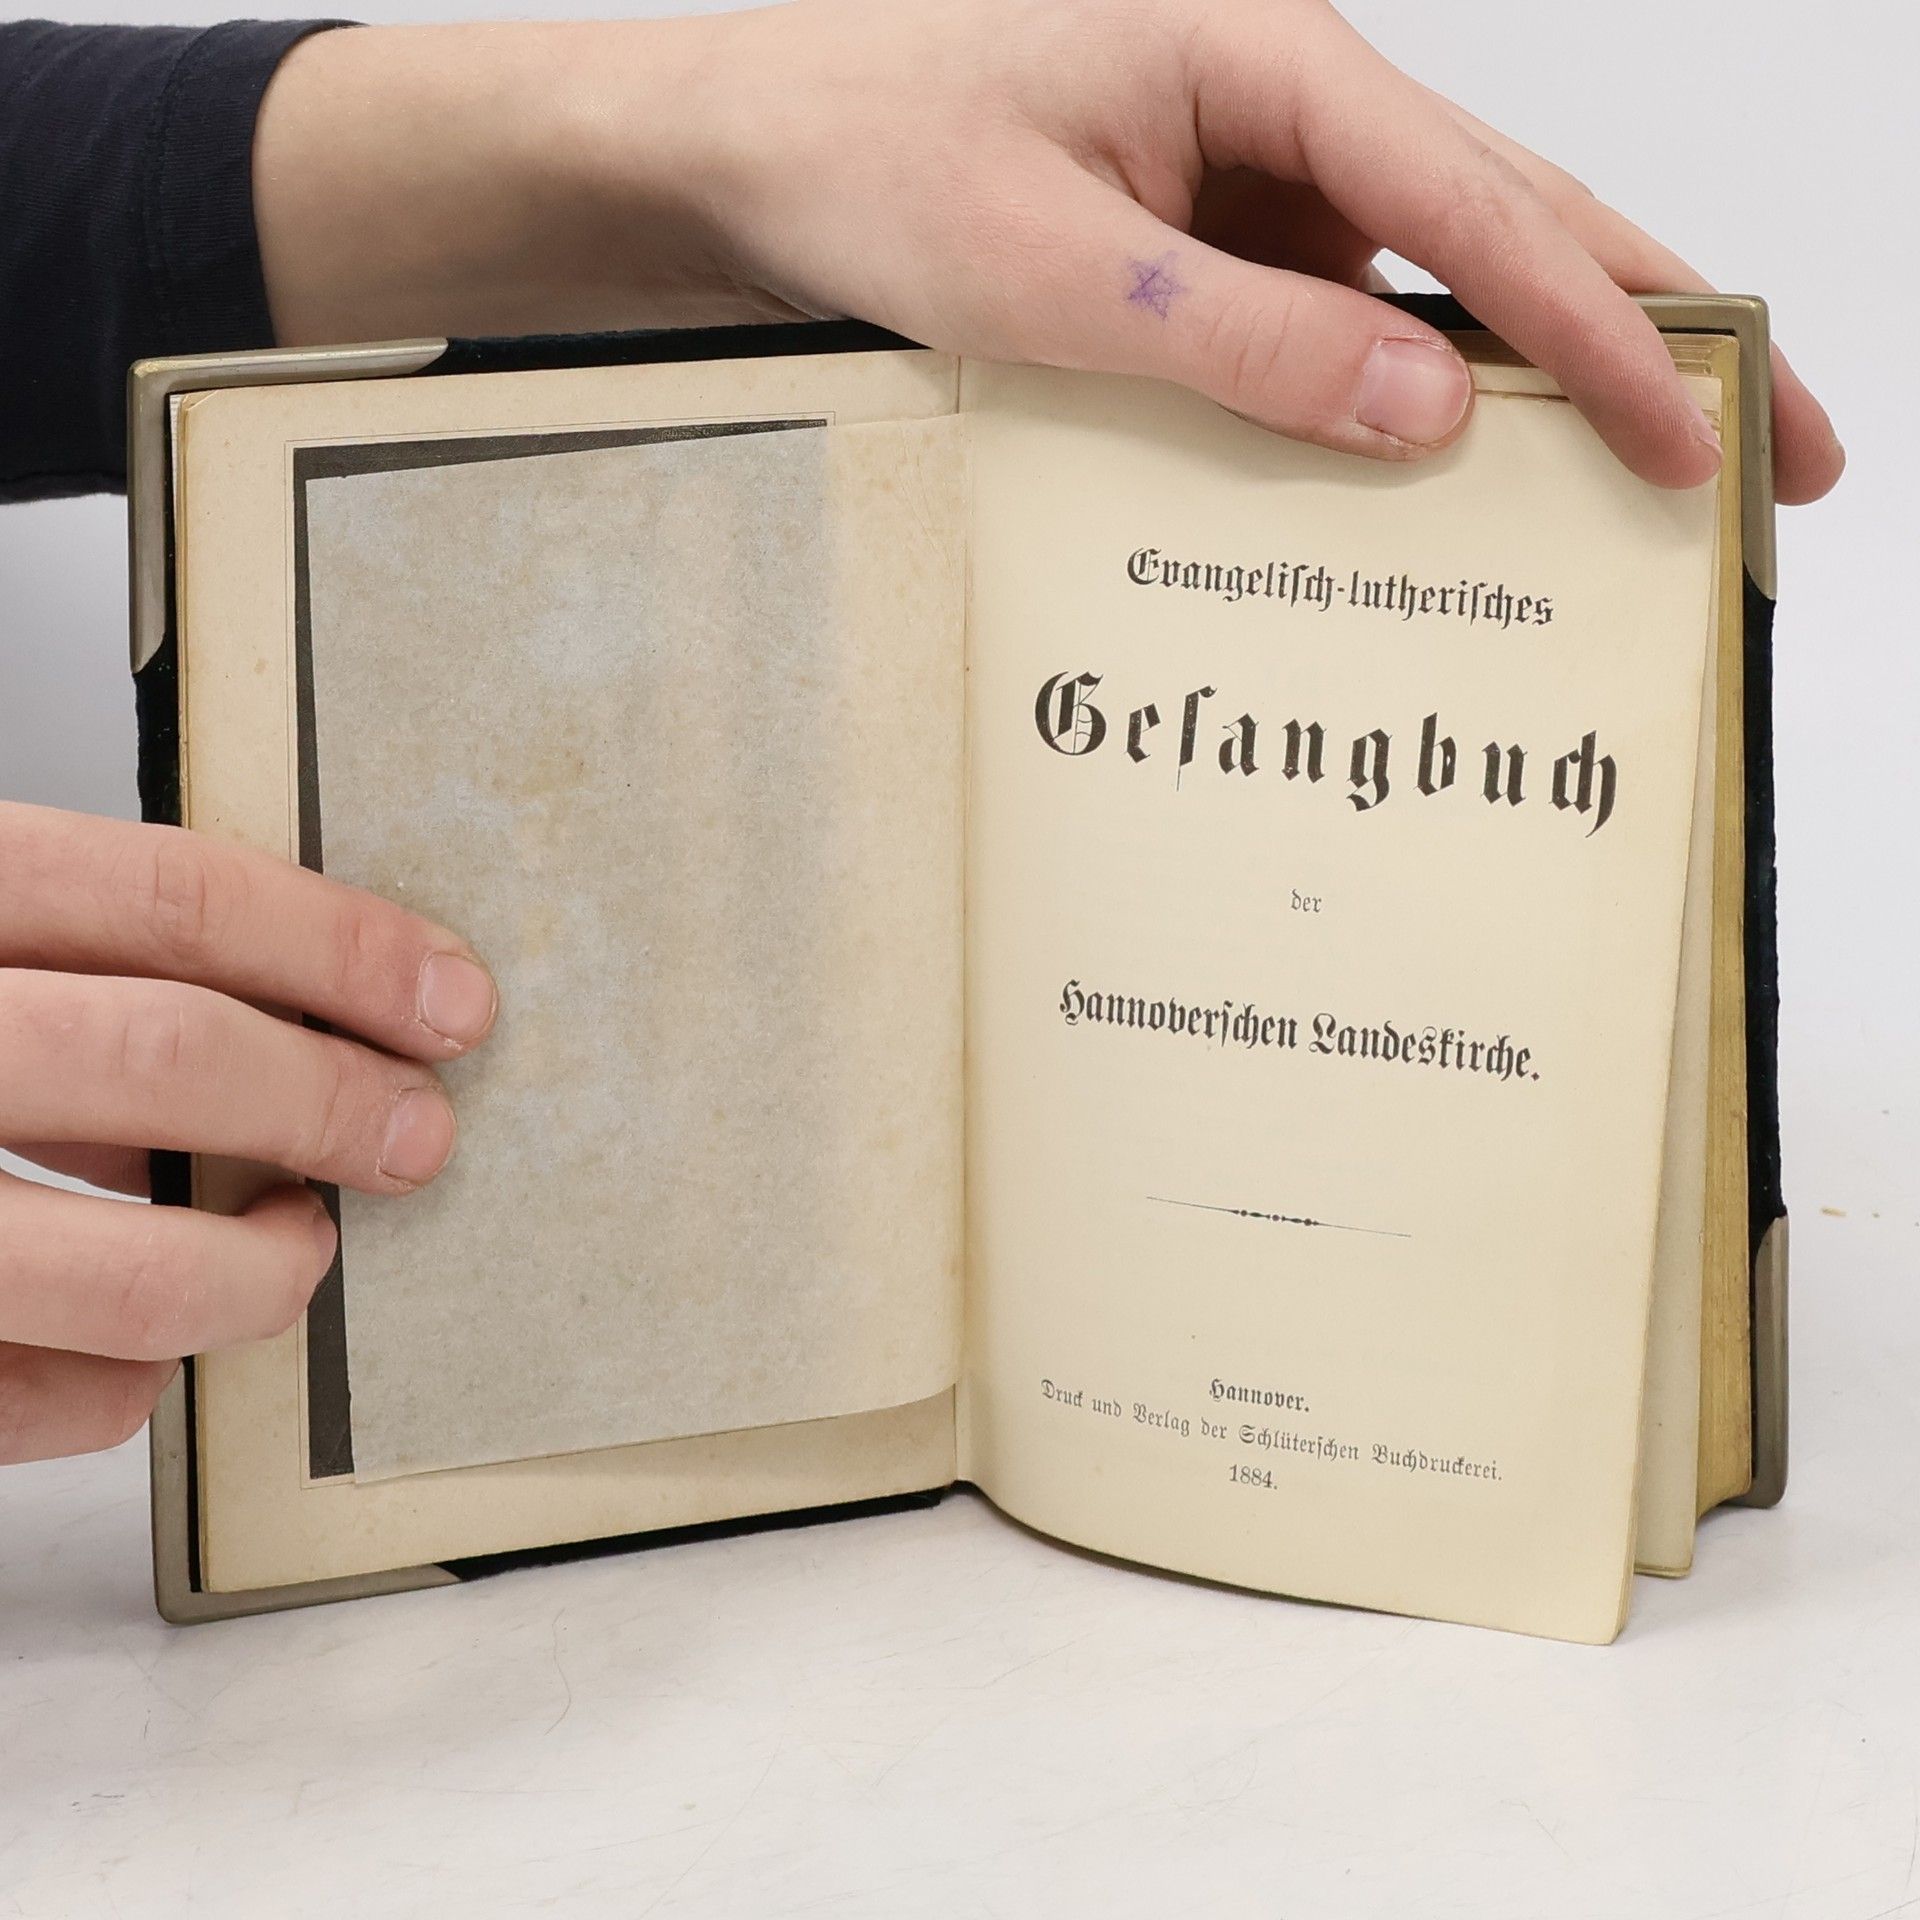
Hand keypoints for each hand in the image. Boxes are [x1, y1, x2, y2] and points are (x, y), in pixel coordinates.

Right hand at [0, 805, 495, 1463]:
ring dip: (258, 1272)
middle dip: (333, 1105)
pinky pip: (40, 1396)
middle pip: (171, 1057)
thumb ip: (79, 968)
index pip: (171, 897)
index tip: (451, 1001)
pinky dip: (117, 1388)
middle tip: (415, 1136)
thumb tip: (313, 1019)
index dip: (343, 950)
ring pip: (126, 1267)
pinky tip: (132, 1355)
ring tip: (301, 1251)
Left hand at [254, 0, 1841, 500]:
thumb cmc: (866, 158)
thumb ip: (1243, 336)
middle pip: (1514, 224)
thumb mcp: (1051, 264)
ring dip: (1540, 384)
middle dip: (1653, 339)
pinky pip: (1335, 322)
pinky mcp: (1210, 243)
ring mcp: (1251, 179)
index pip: (1485, 212)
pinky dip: (1398, 405)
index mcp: (1270, 62)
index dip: (1610, 339)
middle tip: (1774, 449)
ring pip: (1438, 279)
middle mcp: (1285, 109)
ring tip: (1643, 490)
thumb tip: (1431, 412)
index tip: (1703, 440)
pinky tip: (1438, 491)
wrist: (745, 154)